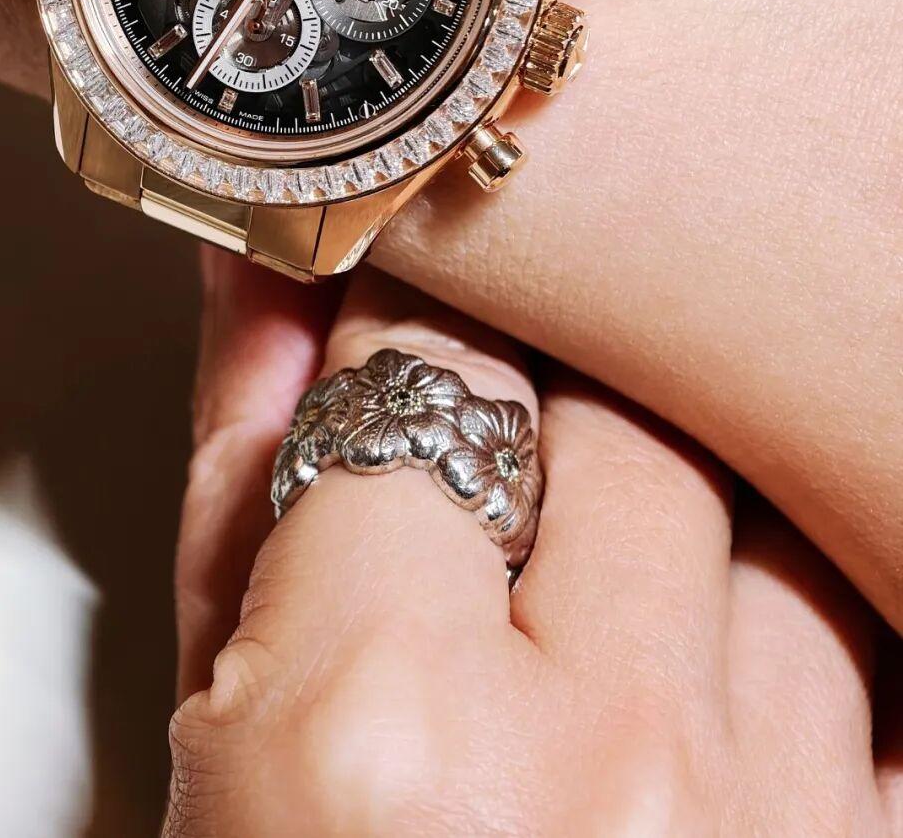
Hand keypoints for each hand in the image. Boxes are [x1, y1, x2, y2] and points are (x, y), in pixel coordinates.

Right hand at [164, 255, 901, 836]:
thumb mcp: (215, 727)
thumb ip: (244, 469)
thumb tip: (265, 272)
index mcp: (392, 740)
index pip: (424, 382)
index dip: (397, 341)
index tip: (399, 338)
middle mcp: (607, 774)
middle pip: (611, 415)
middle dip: (534, 410)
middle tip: (482, 474)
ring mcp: (777, 827)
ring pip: (757, 499)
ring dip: (667, 503)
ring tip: (580, 595)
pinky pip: (862, 629)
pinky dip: (776, 605)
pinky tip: (689, 651)